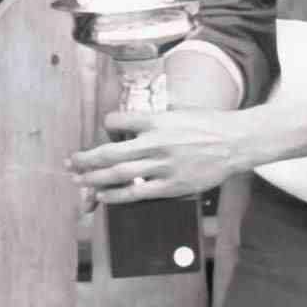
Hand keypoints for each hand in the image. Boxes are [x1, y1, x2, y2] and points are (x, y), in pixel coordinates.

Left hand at [69, 108, 250, 206]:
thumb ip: (158, 114)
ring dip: (94, 178)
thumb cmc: (209, 124)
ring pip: (119, 173)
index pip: (117, 120)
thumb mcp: (181, 110)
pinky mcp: (172, 185)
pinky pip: (137, 192)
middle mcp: (156, 142)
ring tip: (79, 179)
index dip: (107, 125)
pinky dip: (117, 195)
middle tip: (71, 161)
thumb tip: (139, 115)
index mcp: (157, 119)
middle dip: (86, 158)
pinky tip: (102, 196)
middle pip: (110, 151)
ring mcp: (163, 165)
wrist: (235, 142)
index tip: (104, 129)